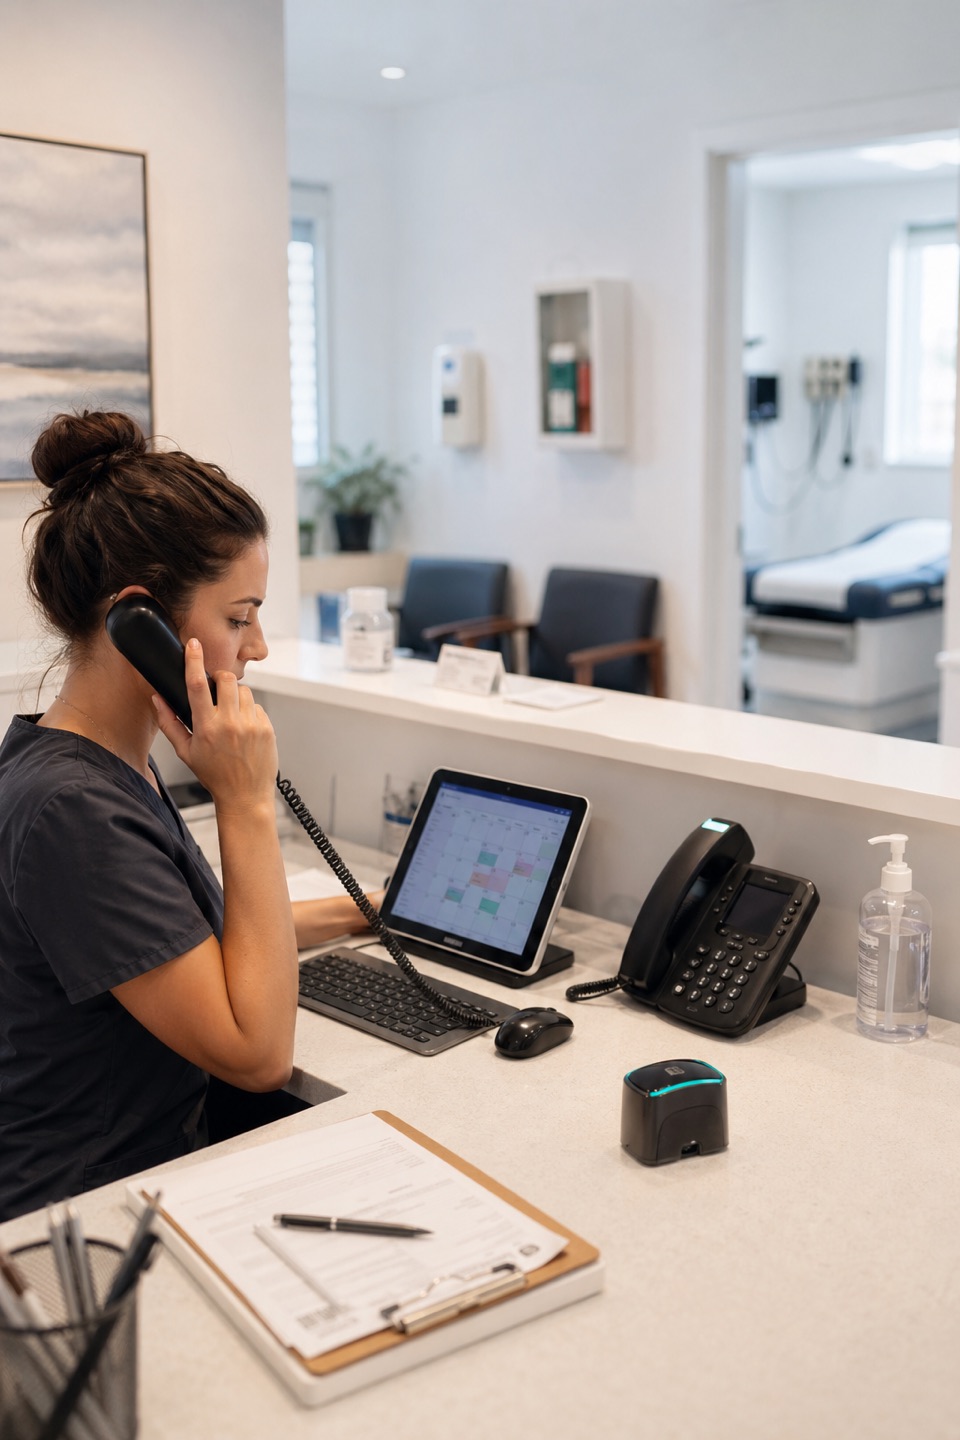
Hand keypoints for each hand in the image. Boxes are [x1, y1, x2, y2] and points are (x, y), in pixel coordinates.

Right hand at [152, 637, 277, 811]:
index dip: (193, 660)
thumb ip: (169, 723)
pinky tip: (244, 729)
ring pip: (244, 690)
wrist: (245, 795)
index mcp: (206, 727)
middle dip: (221, 679)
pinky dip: (249, 711)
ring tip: (231, 716)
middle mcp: (230, 723)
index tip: (193, 644)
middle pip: (226, 679)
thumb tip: (157, 699)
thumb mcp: (186, 752)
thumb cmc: (214, 775)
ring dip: (236, 696)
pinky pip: (257, 706)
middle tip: (217, 692)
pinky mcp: (267, 727)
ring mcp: (251, 724)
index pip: (197, 685)